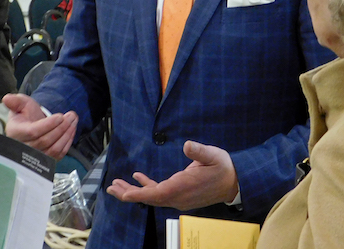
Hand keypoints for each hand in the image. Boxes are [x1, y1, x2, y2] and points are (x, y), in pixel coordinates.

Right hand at [2, 93, 77, 159]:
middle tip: (71, 115)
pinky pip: (59, 155)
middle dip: (61, 127)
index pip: (33, 132)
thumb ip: (15, 101)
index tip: (60, 116)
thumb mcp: (21, 104)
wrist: (32, 126)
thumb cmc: (26, 115)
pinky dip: (68, 142)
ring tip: (73, 120)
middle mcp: (23, 148)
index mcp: (16, 133)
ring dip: (67, 134)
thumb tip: (6, 99)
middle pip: (45, 141)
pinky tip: (71, 130)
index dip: (48, 125)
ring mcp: (35, 157)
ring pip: (53, 149)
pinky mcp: (46, 161)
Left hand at [106, 141, 238, 210]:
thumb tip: (188, 145)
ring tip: (117, 185)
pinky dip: (146, 186)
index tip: (123, 193)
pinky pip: (158, 192)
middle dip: (128, 193)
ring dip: (133, 190)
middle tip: (111, 188)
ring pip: (151, 196)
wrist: (233, 182)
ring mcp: (177, 197)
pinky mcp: (179, 193)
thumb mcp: (213, 156)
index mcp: (182, 187)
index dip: (138, 193)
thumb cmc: (222, 168)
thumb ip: (199, 151)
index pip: (156, 194)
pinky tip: (137, 177)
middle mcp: (177, 196)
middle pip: (148, 197)